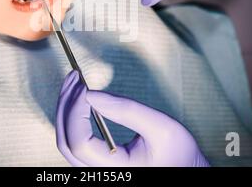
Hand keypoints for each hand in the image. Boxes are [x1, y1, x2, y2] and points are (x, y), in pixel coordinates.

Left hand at [56, 70, 209, 166]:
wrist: (185, 169)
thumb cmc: (179, 154)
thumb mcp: (161, 127)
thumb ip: (127, 110)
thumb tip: (91, 94)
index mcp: (117, 171)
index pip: (80, 143)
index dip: (76, 112)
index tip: (84, 88)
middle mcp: (101, 174)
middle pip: (66, 141)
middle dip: (66, 106)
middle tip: (74, 78)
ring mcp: (96, 169)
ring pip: (66, 141)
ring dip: (66, 109)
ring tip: (74, 83)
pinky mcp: (96, 161)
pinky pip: (74, 139)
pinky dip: (73, 116)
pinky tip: (78, 98)